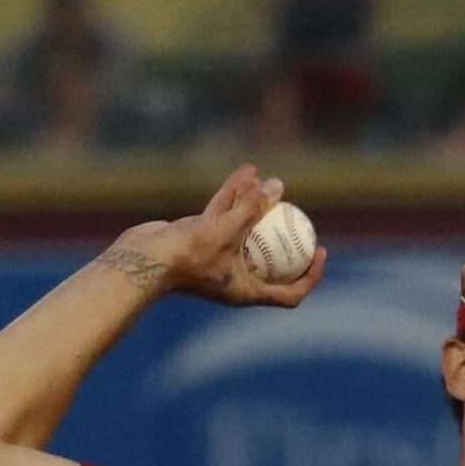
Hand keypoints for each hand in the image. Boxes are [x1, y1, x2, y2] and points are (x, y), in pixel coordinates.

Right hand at [126, 165, 326, 311]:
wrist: (144, 258)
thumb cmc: (189, 254)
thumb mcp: (228, 229)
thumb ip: (253, 208)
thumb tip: (278, 185)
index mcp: (246, 291)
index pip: (289, 293)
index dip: (310, 275)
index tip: (320, 250)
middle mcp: (234, 276)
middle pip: (271, 259)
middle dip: (286, 234)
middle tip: (300, 213)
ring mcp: (217, 256)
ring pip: (245, 229)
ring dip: (257, 204)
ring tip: (269, 180)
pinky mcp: (200, 237)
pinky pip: (224, 215)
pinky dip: (235, 196)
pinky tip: (246, 172)